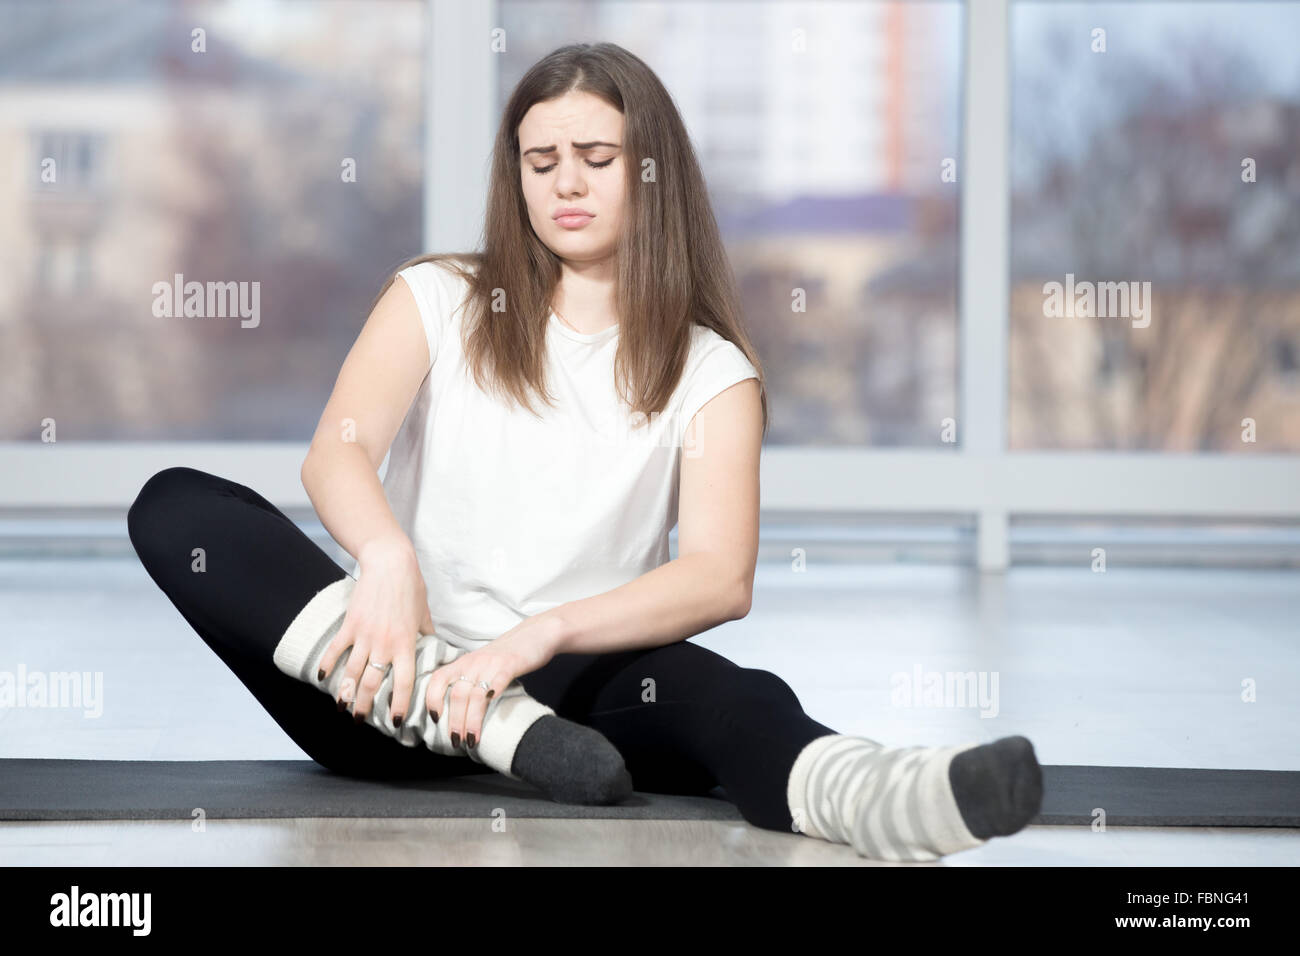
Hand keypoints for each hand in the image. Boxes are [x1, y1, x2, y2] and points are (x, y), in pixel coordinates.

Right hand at [318, 536, 433, 723]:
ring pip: (353, 672)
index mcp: (407, 643)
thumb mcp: (424, 614)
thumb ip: (426, 636)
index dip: (401, 704)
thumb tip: (436, 651)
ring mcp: (365, 635)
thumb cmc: (411, 588)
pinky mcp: (350, 624)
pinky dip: (328, 664)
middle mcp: (385, 643)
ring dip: (346, 693)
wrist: (390, 563)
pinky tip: (323, 677)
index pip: (405, 682)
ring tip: (342, 708)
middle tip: (360, 721)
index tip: (397, 721)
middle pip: (373, 683)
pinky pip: (336, 649)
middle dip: (366, 706)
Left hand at [426, 612, 563, 749]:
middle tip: (455, 741)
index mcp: (464, 662)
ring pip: (476, 695)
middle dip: (455, 721)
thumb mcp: (482, 663)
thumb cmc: (508, 654)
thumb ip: (470, 681)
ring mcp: (492, 663)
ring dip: (472, 720)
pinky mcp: (511, 664)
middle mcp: (475, 662)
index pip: (438, 679)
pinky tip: (492, 707)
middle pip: (457, 694)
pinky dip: (493, 693)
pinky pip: (499, 680)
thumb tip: (458, 711)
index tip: (435, 719)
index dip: (432, 699)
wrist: (536, 633)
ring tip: (472, 739)